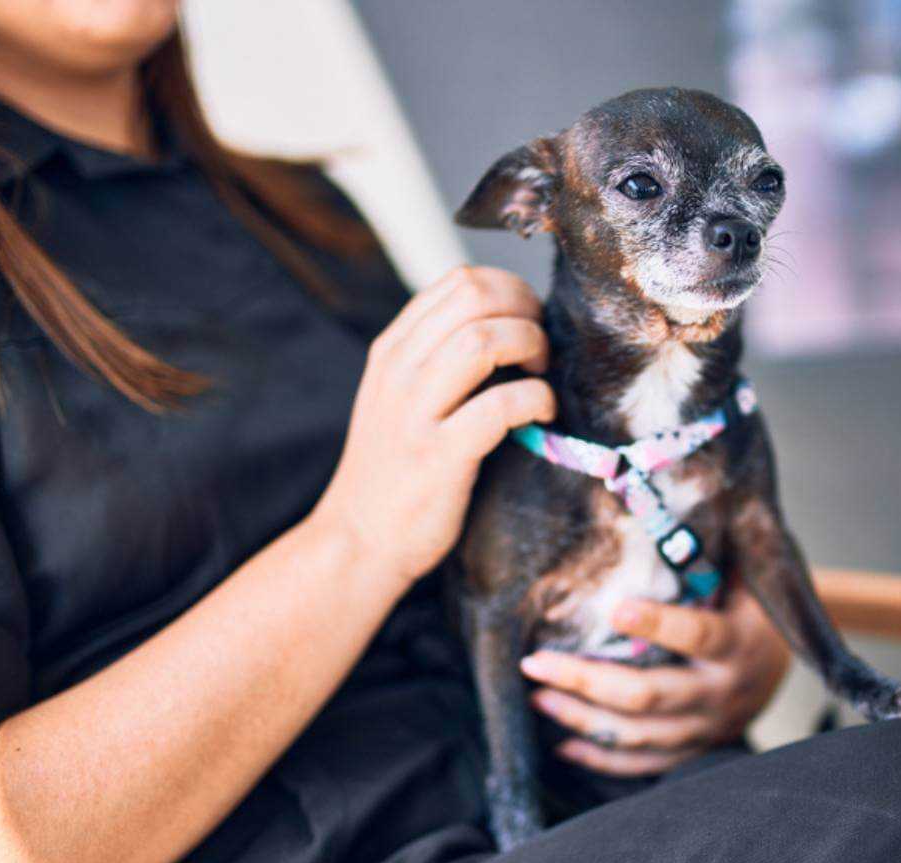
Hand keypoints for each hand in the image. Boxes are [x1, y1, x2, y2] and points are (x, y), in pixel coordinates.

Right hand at [308, 266, 553, 585]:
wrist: (357, 542)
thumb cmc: (394, 470)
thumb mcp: (399, 399)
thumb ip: (436, 358)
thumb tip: (506, 324)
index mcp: (392, 351)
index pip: (458, 283)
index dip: (510, 291)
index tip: (530, 321)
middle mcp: (398, 372)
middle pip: (475, 298)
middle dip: (526, 311)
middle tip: (542, 347)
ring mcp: (415, 413)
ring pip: (484, 340)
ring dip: (531, 346)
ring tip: (543, 374)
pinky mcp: (438, 456)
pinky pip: (499, 405)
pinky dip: (535, 399)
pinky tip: (542, 413)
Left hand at [520, 583, 789, 775]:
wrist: (790, 656)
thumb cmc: (750, 602)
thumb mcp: (742, 576)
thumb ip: (704, 558)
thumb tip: (653, 513)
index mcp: (739, 643)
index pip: (696, 635)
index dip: (657, 624)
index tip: (615, 607)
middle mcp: (724, 693)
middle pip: (649, 695)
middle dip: (585, 679)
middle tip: (535, 662)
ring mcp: (709, 727)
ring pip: (639, 735)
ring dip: (582, 718)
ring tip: (540, 695)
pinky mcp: (696, 748)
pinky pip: (646, 765)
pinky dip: (603, 758)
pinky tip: (563, 743)